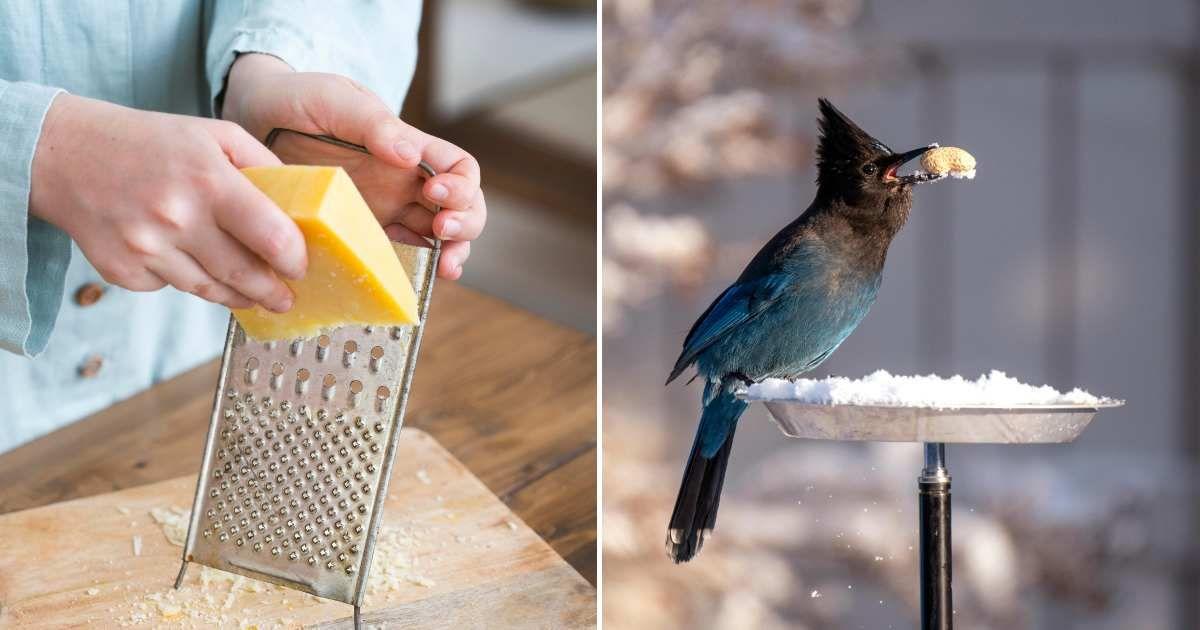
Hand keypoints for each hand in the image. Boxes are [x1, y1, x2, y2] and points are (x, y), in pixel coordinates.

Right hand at [29, 94, 304, 311]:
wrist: (65, 155)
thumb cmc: (150, 142)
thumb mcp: (215, 135)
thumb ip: (263, 166)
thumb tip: (302, 205)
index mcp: (209, 180)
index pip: (271, 236)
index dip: (294, 259)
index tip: (301, 267)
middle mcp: (177, 217)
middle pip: (243, 275)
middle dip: (273, 293)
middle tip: (286, 298)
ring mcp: (146, 248)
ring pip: (209, 291)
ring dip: (237, 297)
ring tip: (254, 294)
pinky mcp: (121, 271)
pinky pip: (170, 287)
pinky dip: (185, 280)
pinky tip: (186, 261)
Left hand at [222, 54, 485, 279]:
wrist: (250, 121)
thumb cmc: (294, 99)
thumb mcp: (331, 98)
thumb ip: (370, 121)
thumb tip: (411, 157)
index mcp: (407, 148)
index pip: (460, 169)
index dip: (461, 185)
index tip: (435, 191)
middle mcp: (403, 183)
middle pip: (461, 209)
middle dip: (465, 225)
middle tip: (442, 232)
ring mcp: (383, 211)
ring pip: (438, 239)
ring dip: (451, 256)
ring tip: (444, 270)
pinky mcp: (357, 234)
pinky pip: (395, 257)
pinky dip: (411, 272)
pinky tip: (406, 282)